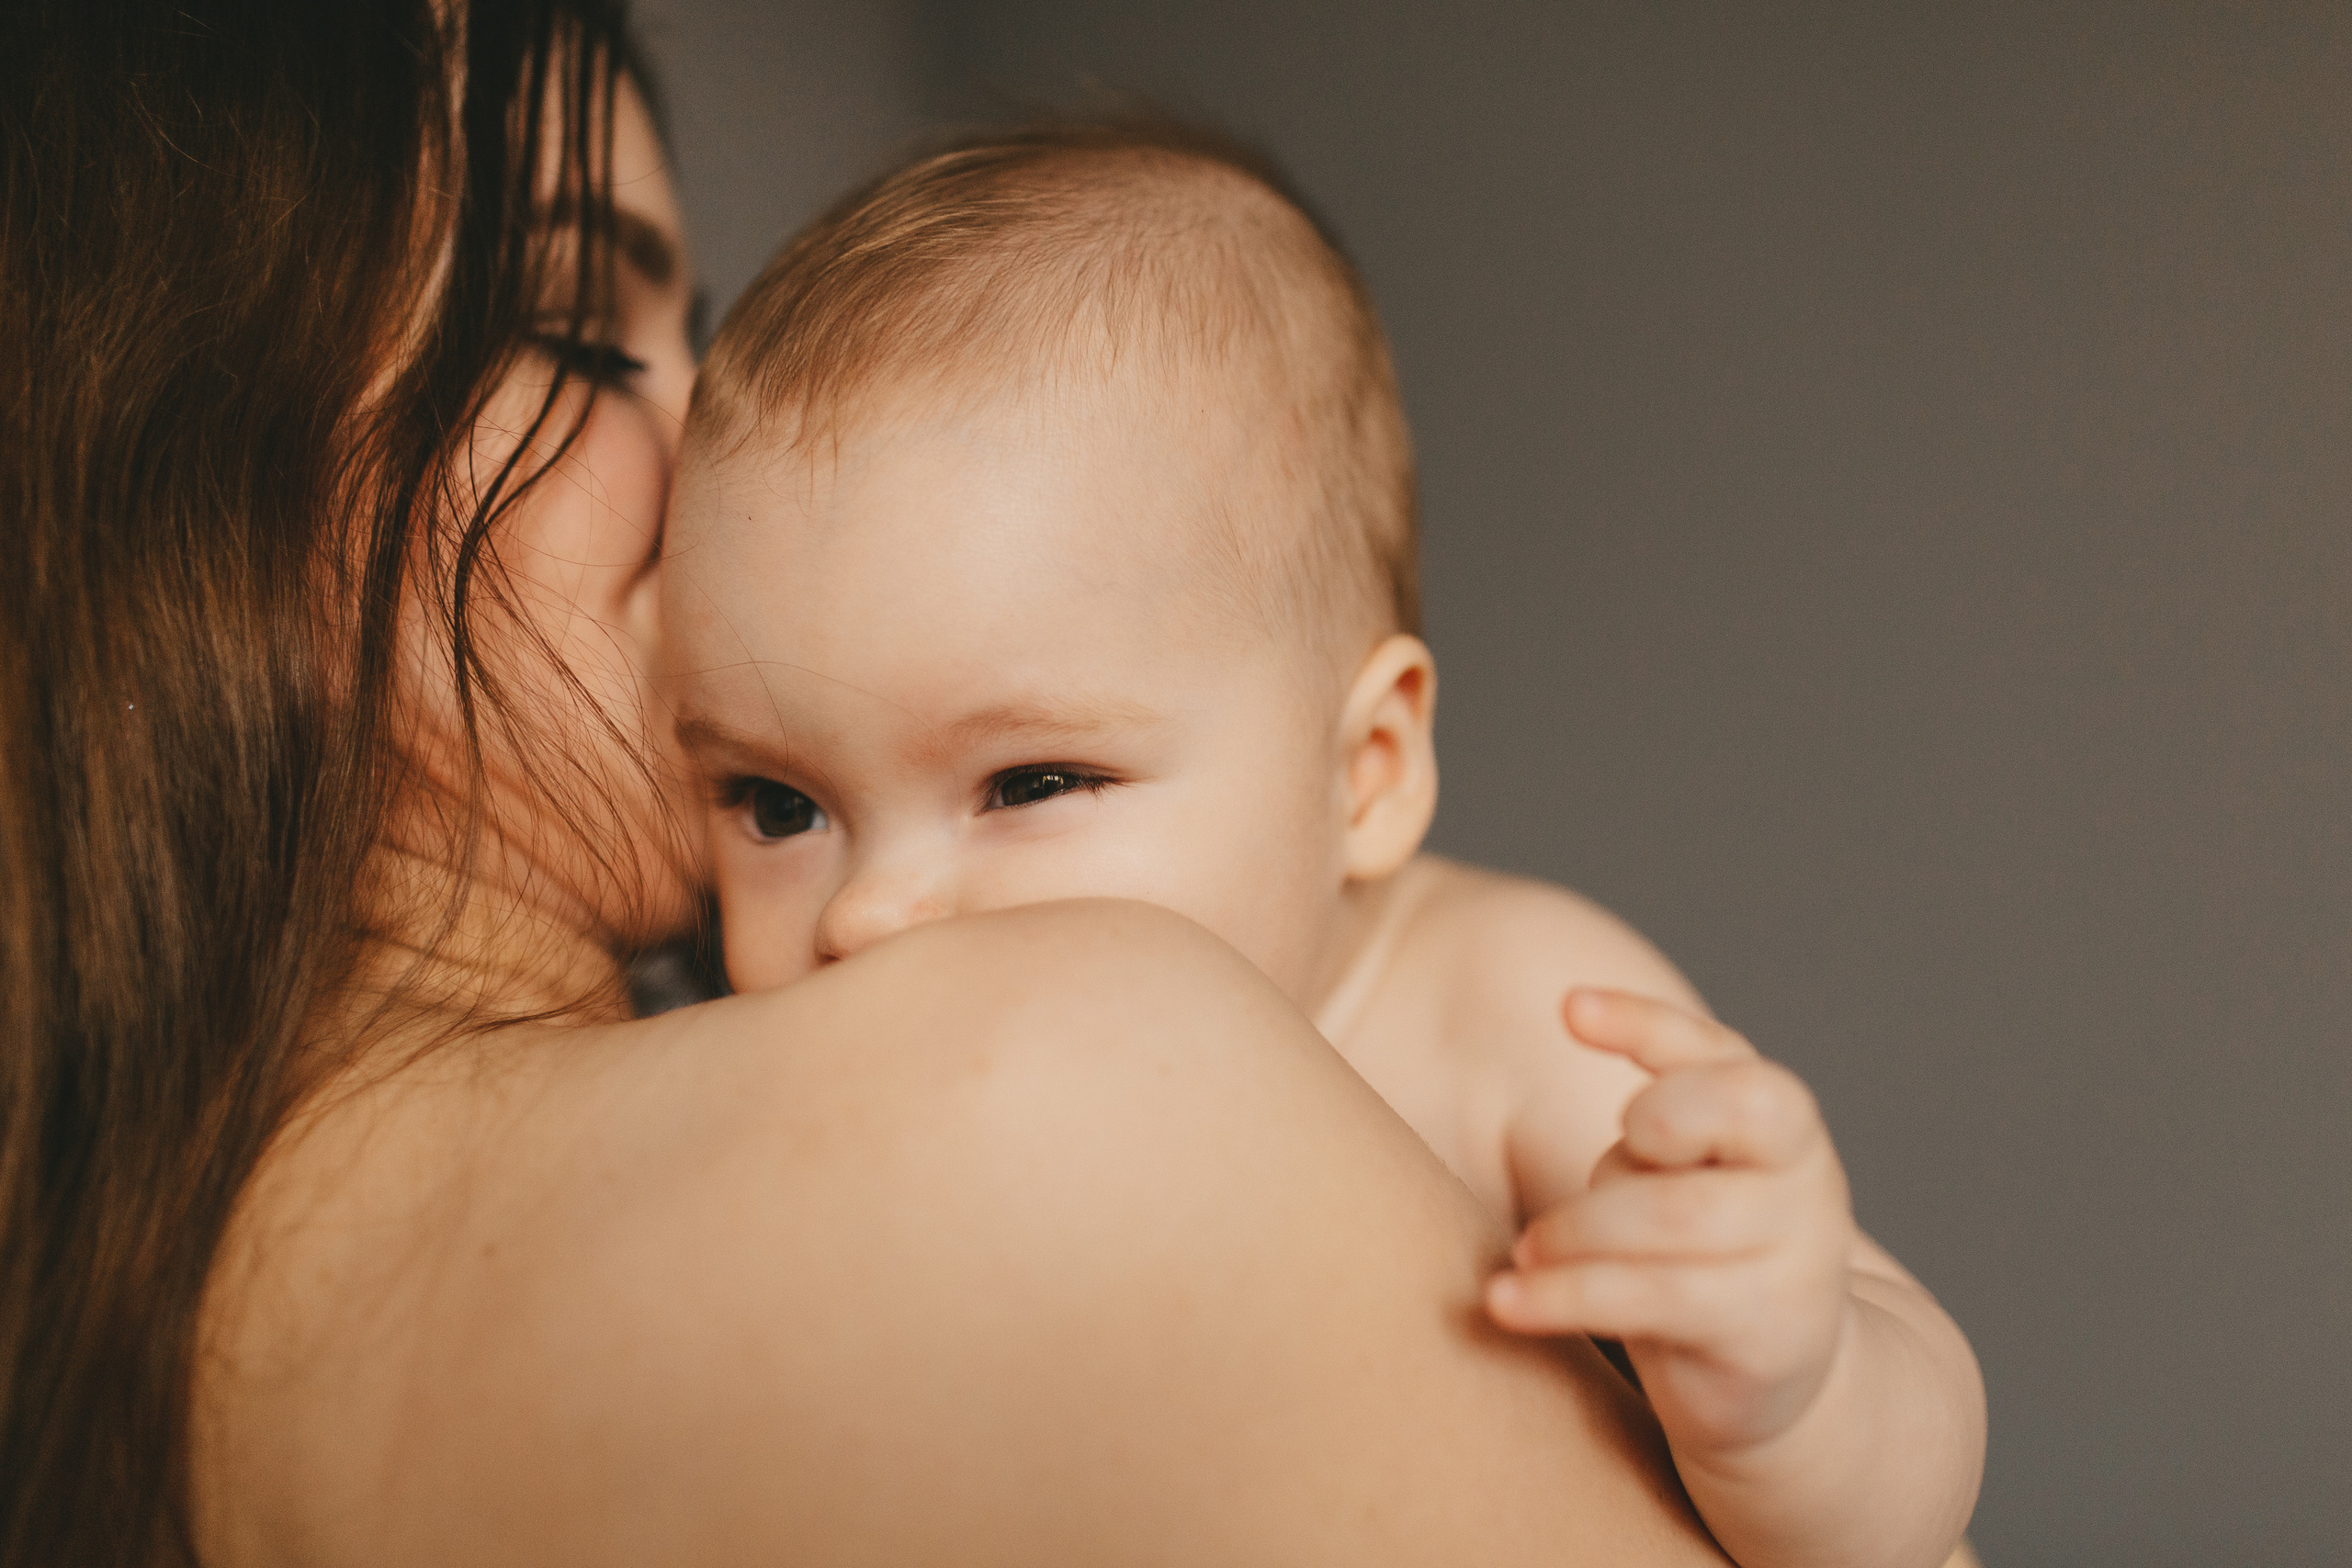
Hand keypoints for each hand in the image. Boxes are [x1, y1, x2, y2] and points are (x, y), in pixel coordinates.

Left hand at [1488, 988, 1856, 1460]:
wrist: (1781, 1382)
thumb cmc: (1702, 1253)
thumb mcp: (1685, 1176)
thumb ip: (1657, 1126)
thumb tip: (1571, 1043)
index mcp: (1779, 1121)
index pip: (1718, 1052)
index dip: (1645, 1024)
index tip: (1568, 1009)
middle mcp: (1804, 1177)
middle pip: (1690, 1128)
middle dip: (1609, 1156)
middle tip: (1563, 1201)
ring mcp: (1796, 1257)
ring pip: (1667, 1216)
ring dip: (1573, 1232)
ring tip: (1526, 1254)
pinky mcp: (1767, 1333)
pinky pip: (1649, 1297)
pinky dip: (1564, 1296)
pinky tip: (1506, 1301)